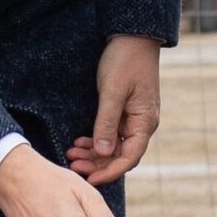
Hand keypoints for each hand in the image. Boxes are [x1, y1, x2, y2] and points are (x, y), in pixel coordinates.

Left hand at [65, 35, 161, 186]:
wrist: (133, 37)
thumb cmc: (125, 61)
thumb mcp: (113, 92)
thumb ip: (106, 123)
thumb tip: (103, 152)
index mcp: (144, 122)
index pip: (130, 158)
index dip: (110, 172)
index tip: (89, 179)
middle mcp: (142, 124)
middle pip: (120, 155)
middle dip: (97, 164)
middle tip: (72, 166)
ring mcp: (133, 119)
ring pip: (114, 147)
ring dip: (93, 153)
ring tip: (71, 154)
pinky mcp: (125, 112)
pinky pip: (111, 134)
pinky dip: (96, 140)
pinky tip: (79, 142)